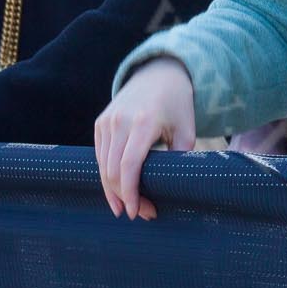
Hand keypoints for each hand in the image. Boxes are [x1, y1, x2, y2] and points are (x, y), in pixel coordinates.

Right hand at [94, 58, 194, 219]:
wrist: (158, 73)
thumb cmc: (177, 104)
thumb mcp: (186, 129)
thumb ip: (180, 157)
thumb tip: (173, 188)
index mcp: (144, 122)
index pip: (129, 165)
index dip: (131, 192)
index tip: (137, 212)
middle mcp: (120, 121)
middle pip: (112, 170)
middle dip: (125, 197)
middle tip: (141, 213)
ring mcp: (106, 122)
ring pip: (102, 166)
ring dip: (114, 191)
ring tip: (130, 207)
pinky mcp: (100, 124)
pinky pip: (99, 157)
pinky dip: (107, 176)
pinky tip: (118, 191)